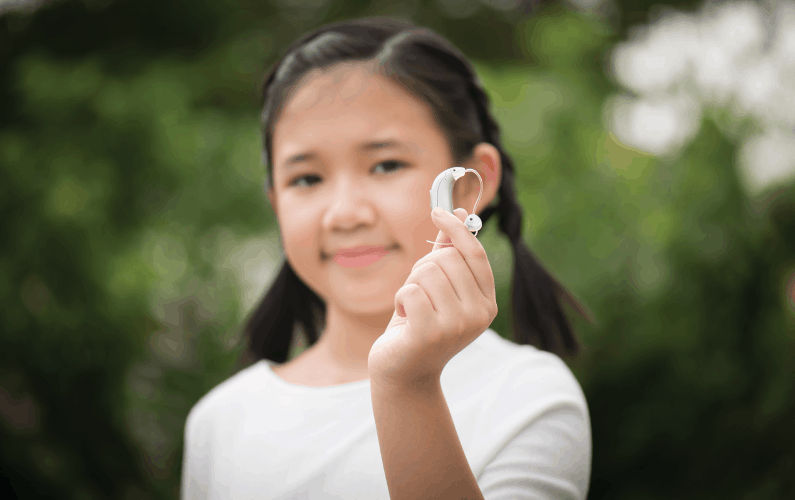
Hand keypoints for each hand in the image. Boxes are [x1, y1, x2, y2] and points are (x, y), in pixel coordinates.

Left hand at [368, 207, 498, 391]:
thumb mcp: (437, 288)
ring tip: (413, 307)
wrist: (404, 374)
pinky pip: (411, 289)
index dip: (456, 228)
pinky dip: (401, 298)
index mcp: (487, 303)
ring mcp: (457, 326)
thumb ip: (449, 252)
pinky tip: (404, 318)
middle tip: (418, 291)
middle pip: (447, 258)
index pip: (475, 253)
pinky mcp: (431, 333)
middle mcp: (479, 315)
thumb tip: (460, 211)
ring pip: (427, 271)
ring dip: (411, 284)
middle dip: (424, 266)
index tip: (438, 211)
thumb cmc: (419, 326)